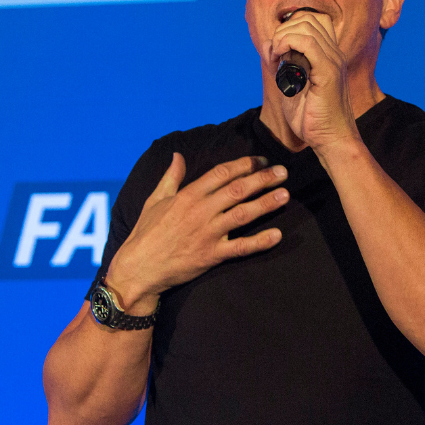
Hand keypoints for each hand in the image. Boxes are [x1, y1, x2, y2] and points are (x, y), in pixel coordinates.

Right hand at [105, 153, 287, 313]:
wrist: (138, 268)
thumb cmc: (145, 233)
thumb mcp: (155, 200)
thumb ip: (170, 177)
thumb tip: (177, 155)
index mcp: (188, 196)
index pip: (221, 174)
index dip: (244, 164)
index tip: (261, 160)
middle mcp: (200, 211)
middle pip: (237, 190)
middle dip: (262, 179)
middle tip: (283, 172)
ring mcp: (207, 234)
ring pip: (242, 214)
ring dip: (266, 203)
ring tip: (285, 194)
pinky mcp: (211, 255)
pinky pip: (240, 248)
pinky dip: (260, 242)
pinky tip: (277, 234)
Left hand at [269, 11, 359, 150]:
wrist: (331, 141)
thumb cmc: (313, 119)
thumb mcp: (293, 87)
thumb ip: (283, 65)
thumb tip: (270, 45)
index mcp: (329, 56)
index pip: (312, 20)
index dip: (290, 27)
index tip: (276, 51)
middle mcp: (334, 54)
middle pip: (308, 18)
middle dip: (283, 30)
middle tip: (274, 54)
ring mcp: (334, 61)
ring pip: (306, 25)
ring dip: (282, 36)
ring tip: (276, 57)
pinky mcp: (329, 72)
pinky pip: (307, 42)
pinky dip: (287, 43)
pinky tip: (279, 59)